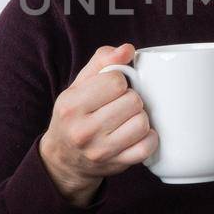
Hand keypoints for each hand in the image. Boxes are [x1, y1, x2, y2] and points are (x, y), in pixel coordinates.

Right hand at [39, 43, 159, 207]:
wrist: (64, 159)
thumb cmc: (75, 115)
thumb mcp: (79, 85)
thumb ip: (102, 61)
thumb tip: (128, 49)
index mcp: (71, 105)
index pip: (115, 81)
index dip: (120, 81)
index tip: (113, 89)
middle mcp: (83, 130)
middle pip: (132, 101)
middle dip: (131, 99)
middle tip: (121, 104)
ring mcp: (100, 150)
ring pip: (142, 123)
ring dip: (140, 117)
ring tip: (128, 118)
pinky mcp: (116, 164)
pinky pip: (147, 147)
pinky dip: (149, 138)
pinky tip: (138, 134)